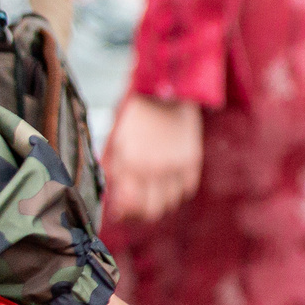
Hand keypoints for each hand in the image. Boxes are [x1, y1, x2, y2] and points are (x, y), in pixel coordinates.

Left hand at [103, 96, 203, 222]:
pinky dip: (177, 191)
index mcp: (130, 163)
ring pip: (171, 203)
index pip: (128, 205)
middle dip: (141, 214)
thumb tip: (112, 195)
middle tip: (135, 209)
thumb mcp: (114, 139)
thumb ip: (113, 168)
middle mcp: (154, 168)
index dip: (123, 214)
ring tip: (152, 195)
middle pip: (152, 210)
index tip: (119, 212)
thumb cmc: (134, 113)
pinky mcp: (192, 160)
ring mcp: (176, 165)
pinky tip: (169, 183)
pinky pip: (187, 189)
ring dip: (160, 203)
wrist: (166, 90)